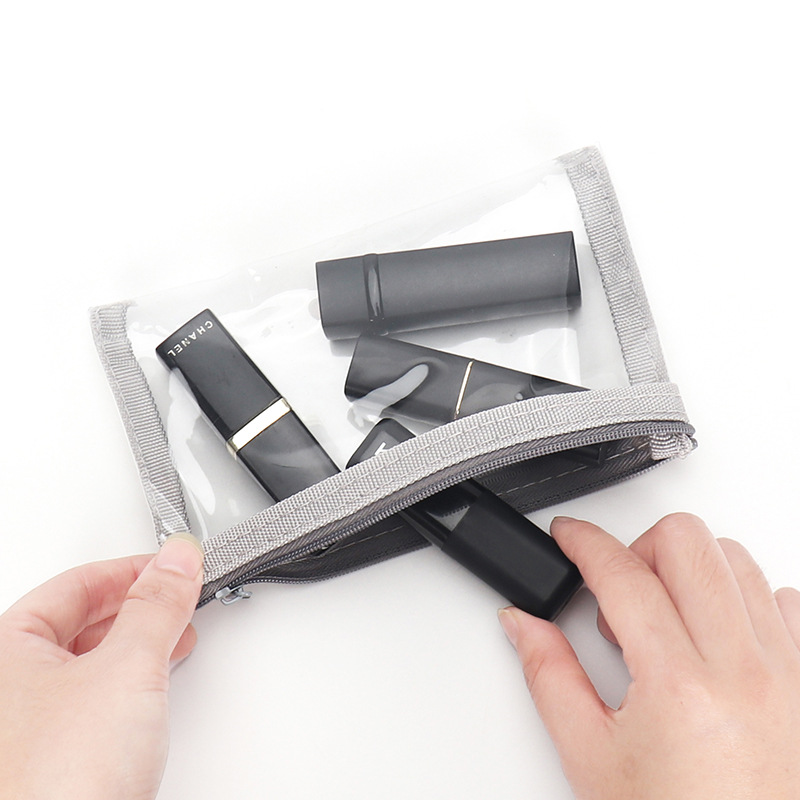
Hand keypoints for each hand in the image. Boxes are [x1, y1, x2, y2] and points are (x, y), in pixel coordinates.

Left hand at [0, 533, 203, 799]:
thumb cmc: (55, 786)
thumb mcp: (125, 670)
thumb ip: (156, 605)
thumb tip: (176, 559)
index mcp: (4, 650)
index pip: (75, 584)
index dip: (131, 569)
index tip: (173, 565)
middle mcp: (8, 687)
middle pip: (81, 620)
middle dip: (138, 606)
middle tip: (180, 597)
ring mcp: (27, 726)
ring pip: (89, 661)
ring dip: (138, 644)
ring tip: (176, 638)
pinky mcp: (54, 760)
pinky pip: (95, 700)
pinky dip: (131, 683)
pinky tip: (154, 689)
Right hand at [499, 513, 799, 799]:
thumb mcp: (592, 759)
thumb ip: (548, 676)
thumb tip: (522, 624)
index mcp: (681, 686)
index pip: (623, 573)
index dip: (584, 541)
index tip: (568, 536)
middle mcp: (745, 669)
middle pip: (688, 542)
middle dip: (639, 548)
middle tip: (618, 589)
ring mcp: (789, 673)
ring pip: (737, 560)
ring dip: (689, 570)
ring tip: (664, 618)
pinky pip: (785, 601)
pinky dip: (744, 599)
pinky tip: (715, 633)